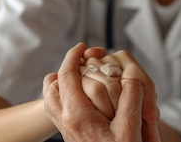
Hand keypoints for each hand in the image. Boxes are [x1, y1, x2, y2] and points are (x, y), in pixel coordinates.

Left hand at [43, 43, 160, 141]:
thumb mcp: (131, 126)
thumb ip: (131, 97)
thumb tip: (130, 74)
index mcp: (77, 115)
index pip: (66, 76)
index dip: (73, 56)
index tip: (82, 47)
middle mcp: (66, 122)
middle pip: (52, 86)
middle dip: (65, 67)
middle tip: (80, 58)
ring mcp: (66, 131)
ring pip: (50, 100)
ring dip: (59, 83)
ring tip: (74, 74)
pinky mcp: (70, 137)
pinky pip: (56, 112)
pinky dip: (61, 97)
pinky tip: (77, 96)